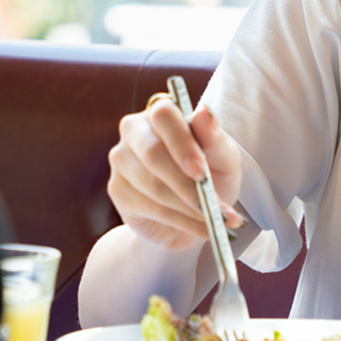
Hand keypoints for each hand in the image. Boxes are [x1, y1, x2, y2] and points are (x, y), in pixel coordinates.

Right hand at [106, 96, 244, 251]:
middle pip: (152, 153)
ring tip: (218, 220)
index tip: (201, 171)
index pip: (163, 115)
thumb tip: (205, 112)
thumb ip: (215, 139)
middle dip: (185, 184)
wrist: (193, 216)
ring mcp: (121, 159)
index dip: (182, 143)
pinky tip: (203, 228)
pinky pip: (151, 208)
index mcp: (161, 113)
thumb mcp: (223, 158)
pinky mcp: (117, 189)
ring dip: (189, 208)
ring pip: (153, 186)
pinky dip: (183, 222)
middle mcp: (135, 130)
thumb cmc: (210, 176)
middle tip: (211, 205)